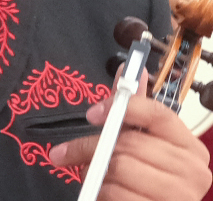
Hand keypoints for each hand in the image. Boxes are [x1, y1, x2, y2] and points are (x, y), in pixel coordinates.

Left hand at [49, 79, 210, 199]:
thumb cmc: (148, 178)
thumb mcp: (142, 141)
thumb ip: (133, 109)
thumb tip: (128, 70)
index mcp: (188, 146)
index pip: (157, 113)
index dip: (121, 107)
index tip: (91, 113)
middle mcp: (192, 170)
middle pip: (129, 142)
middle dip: (90, 147)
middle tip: (66, 153)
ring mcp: (180, 195)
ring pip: (120, 168)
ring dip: (95, 173)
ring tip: (93, 176)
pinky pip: (117, 194)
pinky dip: (101, 193)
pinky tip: (104, 193)